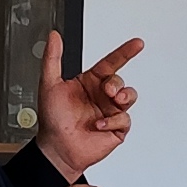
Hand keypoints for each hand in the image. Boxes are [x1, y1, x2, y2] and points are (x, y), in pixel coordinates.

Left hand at [37, 33, 142, 174]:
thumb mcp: (49, 84)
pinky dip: (113, 121)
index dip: (125, 52)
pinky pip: (125, 119)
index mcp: (89, 82)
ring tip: (112, 102)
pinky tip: (99, 124)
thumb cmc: (52, 120)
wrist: (57, 149)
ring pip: (129, 96)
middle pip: (120, 80)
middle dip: (116, 83)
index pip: (110, 63)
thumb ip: (52, 58)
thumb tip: (54, 37)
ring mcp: (109, 111)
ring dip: (123, 96)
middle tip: (107, 90)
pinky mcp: (116, 128)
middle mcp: (101, 96)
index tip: (137, 44)